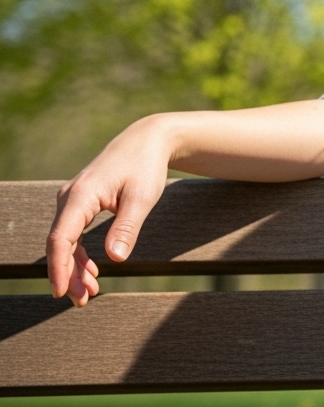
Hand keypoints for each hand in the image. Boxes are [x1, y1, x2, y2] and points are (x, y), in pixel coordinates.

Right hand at [47, 114, 174, 305]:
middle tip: (82, 301)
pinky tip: (92, 272)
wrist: (146, 141)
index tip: (61, 291)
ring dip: (75, 268)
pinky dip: (80, 254)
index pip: (60, 238)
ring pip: (65, 241)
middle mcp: (69, 198)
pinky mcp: (81, 203)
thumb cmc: (145, 166)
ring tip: (89, 293)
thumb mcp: (142, 197)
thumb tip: (114, 259)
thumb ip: (127, 227)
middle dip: (68, 274)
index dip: (59, 267)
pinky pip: (73, 234)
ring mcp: (73, 201)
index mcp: (80, 196)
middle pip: (60, 244)